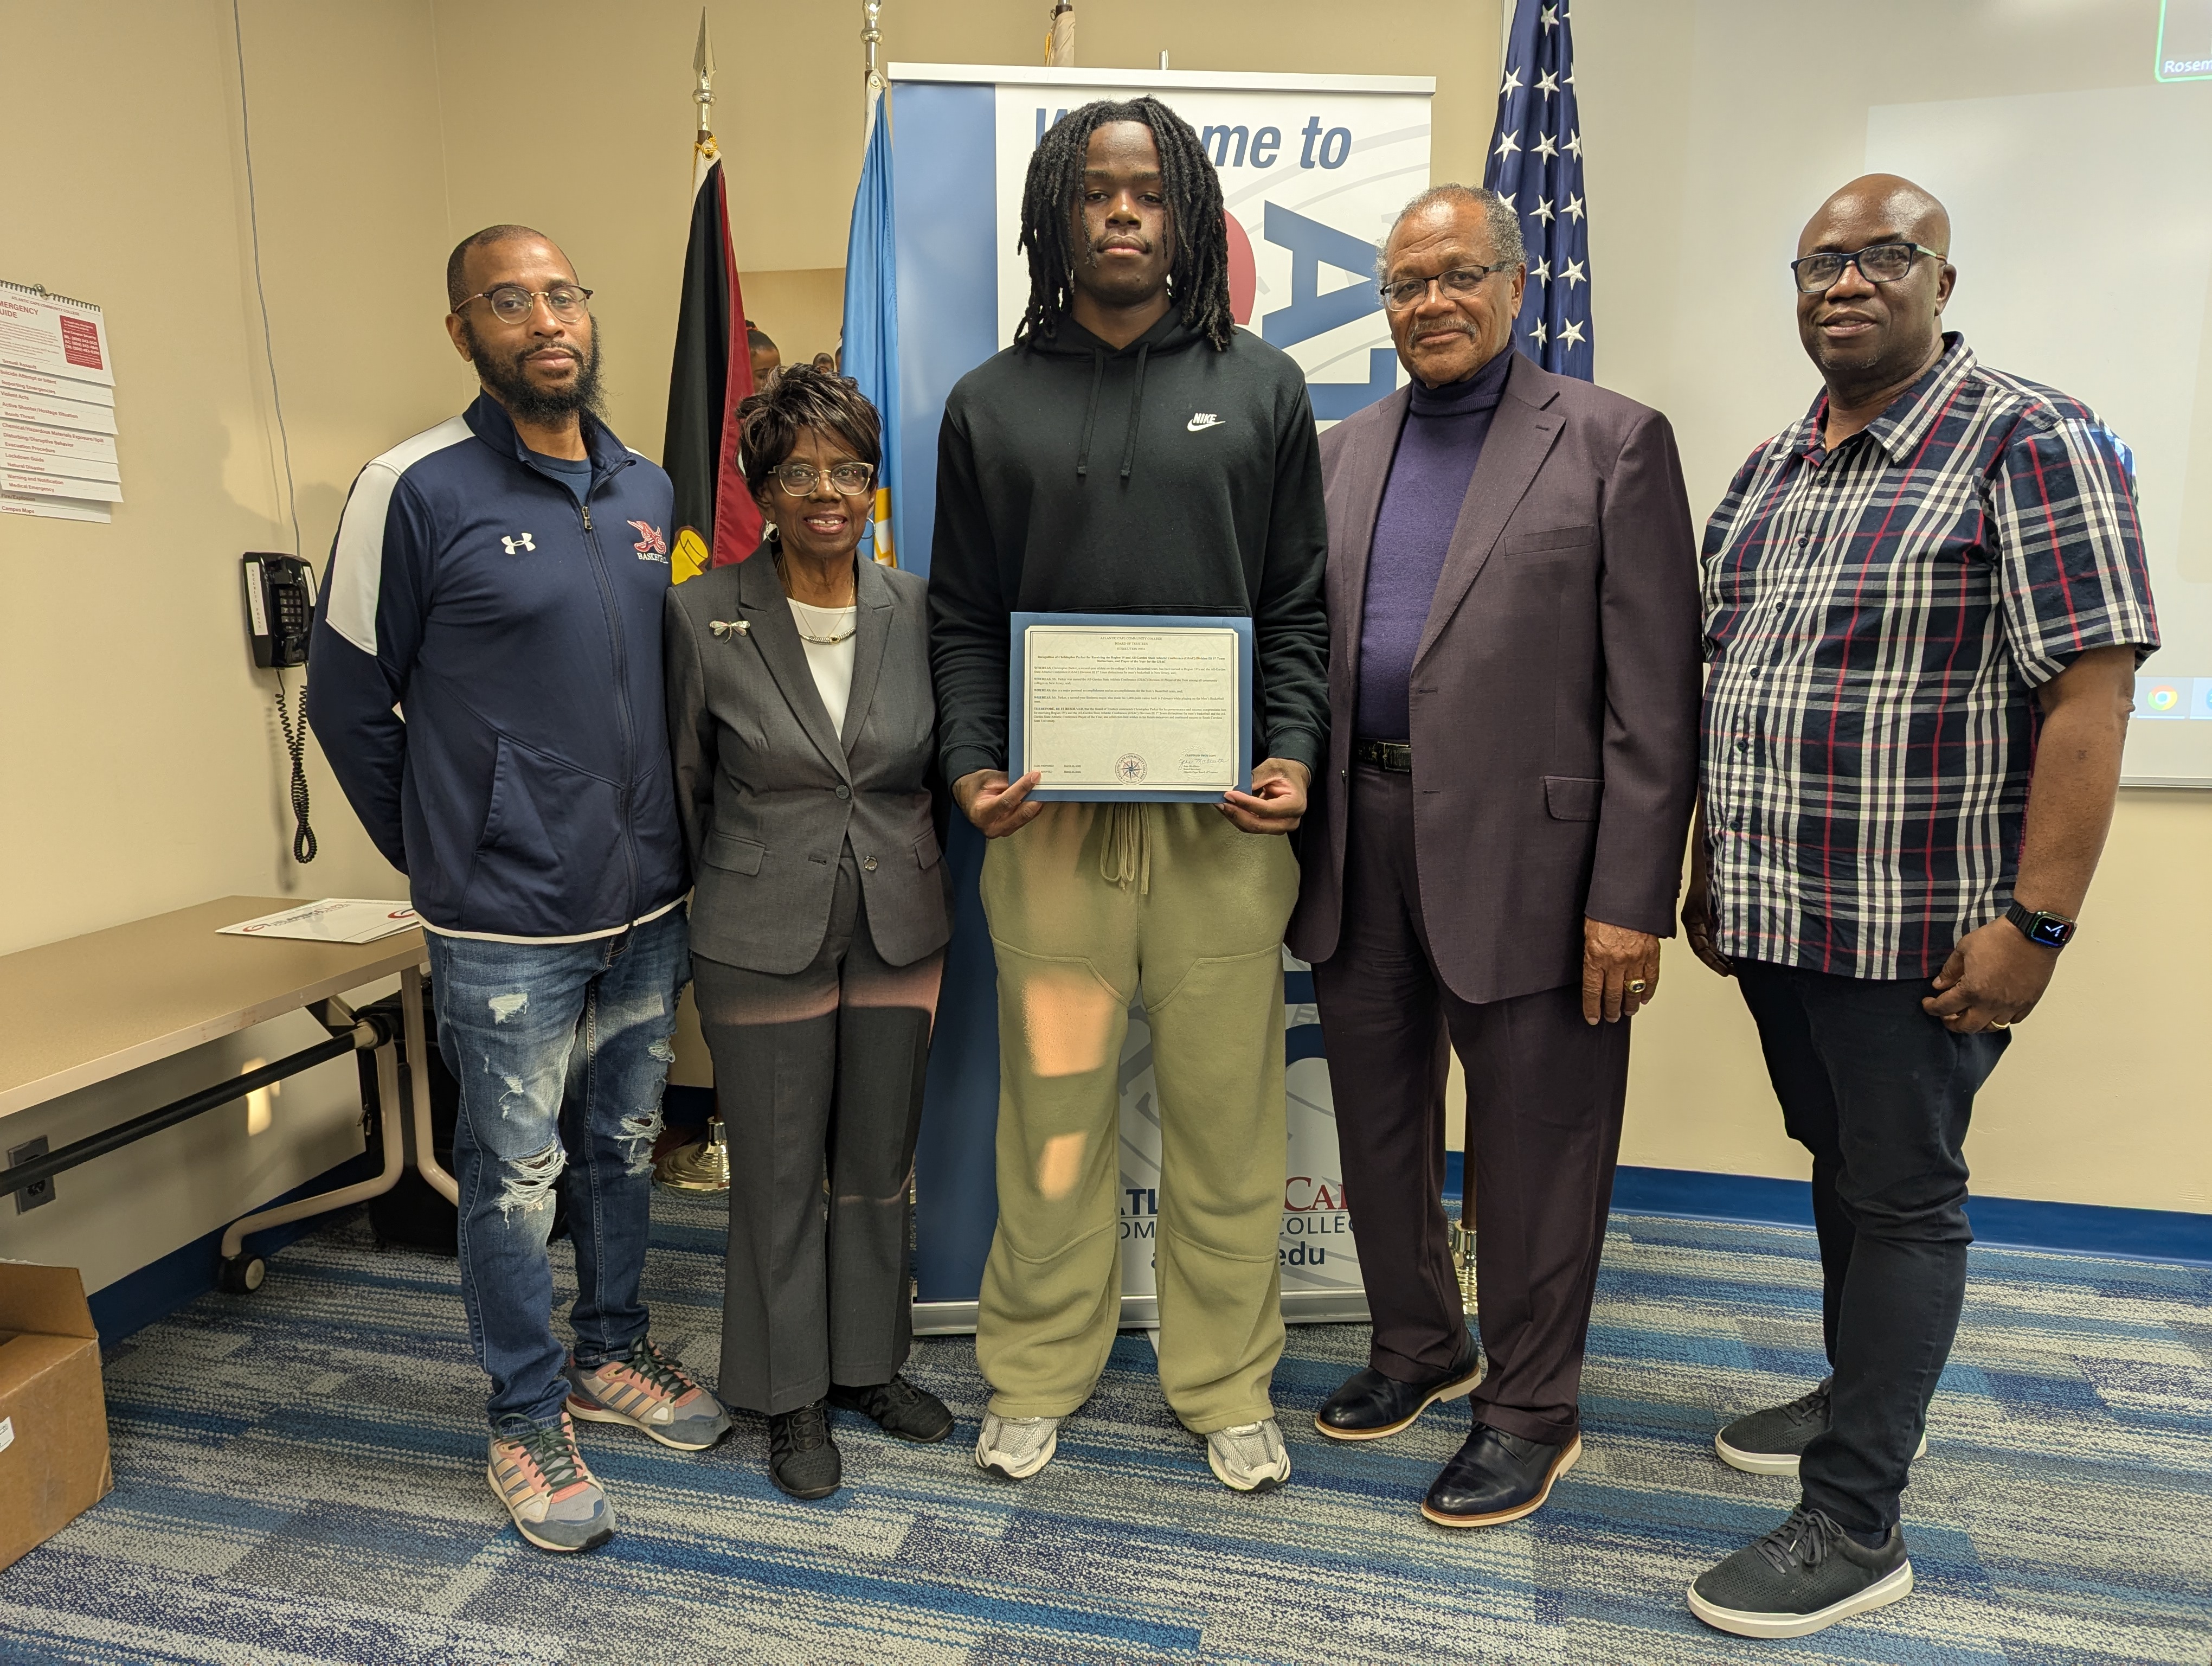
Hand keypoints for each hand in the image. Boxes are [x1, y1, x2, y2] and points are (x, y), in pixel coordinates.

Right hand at [954, 768, 1044, 838]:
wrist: (969, 799)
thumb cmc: (976, 788)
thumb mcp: (987, 778)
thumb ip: (1007, 779)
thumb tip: (1028, 778)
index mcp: (982, 813)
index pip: (1007, 801)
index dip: (1022, 788)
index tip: (1034, 776)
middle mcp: (992, 827)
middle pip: (1021, 814)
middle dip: (1034, 797)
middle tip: (1043, 783)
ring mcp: (1002, 831)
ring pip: (1026, 817)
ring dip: (1036, 802)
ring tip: (1042, 788)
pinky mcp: (1009, 830)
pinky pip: (1026, 819)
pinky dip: (1033, 808)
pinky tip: (1036, 797)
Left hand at [1219, 758, 1309, 834]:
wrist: (1294, 777)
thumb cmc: (1287, 772)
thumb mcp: (1273, 767)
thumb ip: (1256, 777)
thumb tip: (1237, 787)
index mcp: (1295, 804)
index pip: (1266, 809)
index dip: (1246, 804)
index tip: (1230, 795)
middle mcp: (1290, 820)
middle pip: (1258, 825)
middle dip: (1237, 814)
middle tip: (1222, 803)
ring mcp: (1281, 826)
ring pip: (1252, 828)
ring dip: (1235, 817)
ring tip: (1222, 804)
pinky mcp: (1271, 827)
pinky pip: (1251, 826)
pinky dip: (1238, 818)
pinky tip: (1229, 808)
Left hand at [1583, 919, 1660, 1024]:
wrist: (1627, 894)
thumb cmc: (1604, 909)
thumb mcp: (1587, 931)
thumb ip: (1591, 954)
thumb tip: (1592, 971)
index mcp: (1596, 955)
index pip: (1592, 991)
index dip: (1592, 1007)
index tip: (1592, 1018)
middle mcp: (1616, 961)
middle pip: (1613, 995)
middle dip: (1611, 1010)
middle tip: (1610, 1018)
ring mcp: (1635, 958)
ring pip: (1633, 991)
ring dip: (1629, 1005)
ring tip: (1626, 1012)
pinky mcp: (1651, 953)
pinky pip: (1651, 978)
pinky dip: (1648, 991)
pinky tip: (1644, 998)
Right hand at [1681, 868, 1733, 977]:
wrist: (1712, 857)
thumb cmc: (1709, 876)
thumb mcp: (1711, 904)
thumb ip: (1715, 924)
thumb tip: (1723, 946)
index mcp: (1691, 921)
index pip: (1700, 949)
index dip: (1712, 962)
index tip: (1725, 971)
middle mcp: (1698, 921)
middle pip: (1707, 948)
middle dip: (1720, 961)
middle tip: (1736, 971)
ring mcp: (1706, 917)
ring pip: (1715, 941)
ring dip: (1726, 953)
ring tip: (1740, 964)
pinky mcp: (1716, 912)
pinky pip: (1721, 932)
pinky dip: (1729, 941)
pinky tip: (1740, 947)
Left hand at [1922, 919, 2054, 1032]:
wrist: (2033, 933)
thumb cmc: (2000, 938)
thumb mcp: (1964, 949)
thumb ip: (1950, 970)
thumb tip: (1939, 985)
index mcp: (1972, 990)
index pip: (1945, 1008)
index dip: (1932, 1008)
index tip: (1928, 1004)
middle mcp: (1992, 1003)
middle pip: (1967, 1026)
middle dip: (1952, 1023)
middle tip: (1946, 1016)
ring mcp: (2012, 1006)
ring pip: (1990, 1028)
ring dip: (1977, 1024)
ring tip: (1970, 1014)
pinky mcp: (2028, 1003)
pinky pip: (2013, 1020)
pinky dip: (2000, 1019)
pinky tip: (1994, 1011)